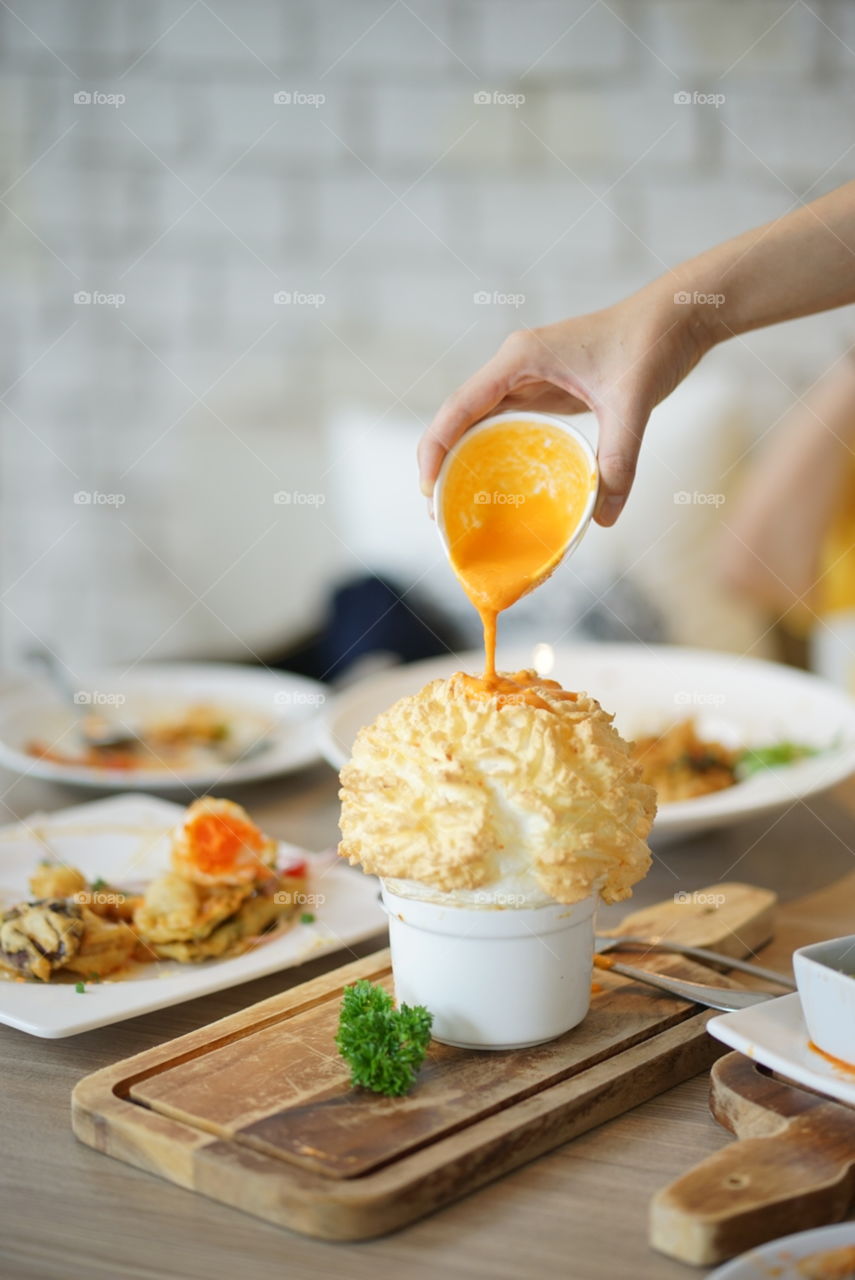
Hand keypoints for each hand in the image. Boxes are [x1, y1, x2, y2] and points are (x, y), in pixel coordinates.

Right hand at [418, 286, 711, 525]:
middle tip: (439, 514)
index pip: (460, 407)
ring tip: (457, 506)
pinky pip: (507, 426)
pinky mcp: (546, 390)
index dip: (436, 448)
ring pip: (479, 424)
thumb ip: (619, 459)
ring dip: (464, 461)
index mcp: (520, 359)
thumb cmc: (651, 342)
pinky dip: (495, 455)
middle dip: (442, 463)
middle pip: (459, 418)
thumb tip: (603, 517)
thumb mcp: (633, 404)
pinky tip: (496, 485)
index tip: (427, 489)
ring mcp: (528, 379)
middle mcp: (515, 368)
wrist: (678, 315)